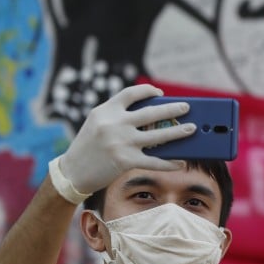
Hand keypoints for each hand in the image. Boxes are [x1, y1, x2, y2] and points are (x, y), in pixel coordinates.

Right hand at [58, 84, 194, 194]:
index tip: (160, 93)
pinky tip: (181, 162)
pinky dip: (170, 163)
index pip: (131, 93)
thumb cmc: (87, 147)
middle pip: (151, 113)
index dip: (148, 91)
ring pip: (158, 136)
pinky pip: (154, 161)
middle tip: (187, 108)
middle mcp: (115, 124)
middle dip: (173, 109)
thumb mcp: (97, 124)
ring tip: (191, 129)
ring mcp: (121, 143)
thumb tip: (151, 117)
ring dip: (178, 132)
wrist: (72, 172)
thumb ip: (117, 116)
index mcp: (106, 111)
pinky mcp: (126, 161)